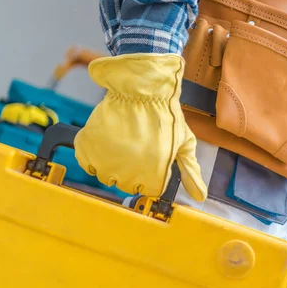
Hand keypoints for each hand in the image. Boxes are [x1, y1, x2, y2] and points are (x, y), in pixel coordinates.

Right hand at [74, 53, 206, 199]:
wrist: (141, 90)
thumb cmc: (167, 116)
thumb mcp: (185, 144)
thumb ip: (190, 172)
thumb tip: (200, 197)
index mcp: (152, 177)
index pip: (147, 190)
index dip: (150, 176)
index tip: (151, 160)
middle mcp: (127, 175)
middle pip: (125, 185)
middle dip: (131, 170)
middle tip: (137, 148)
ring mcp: (105, 162)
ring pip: (105, 176)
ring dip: (112, 164)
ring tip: (122, 143)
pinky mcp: (88, 148)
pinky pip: (86, 163)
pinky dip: (93, 156)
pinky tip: (105, 143)